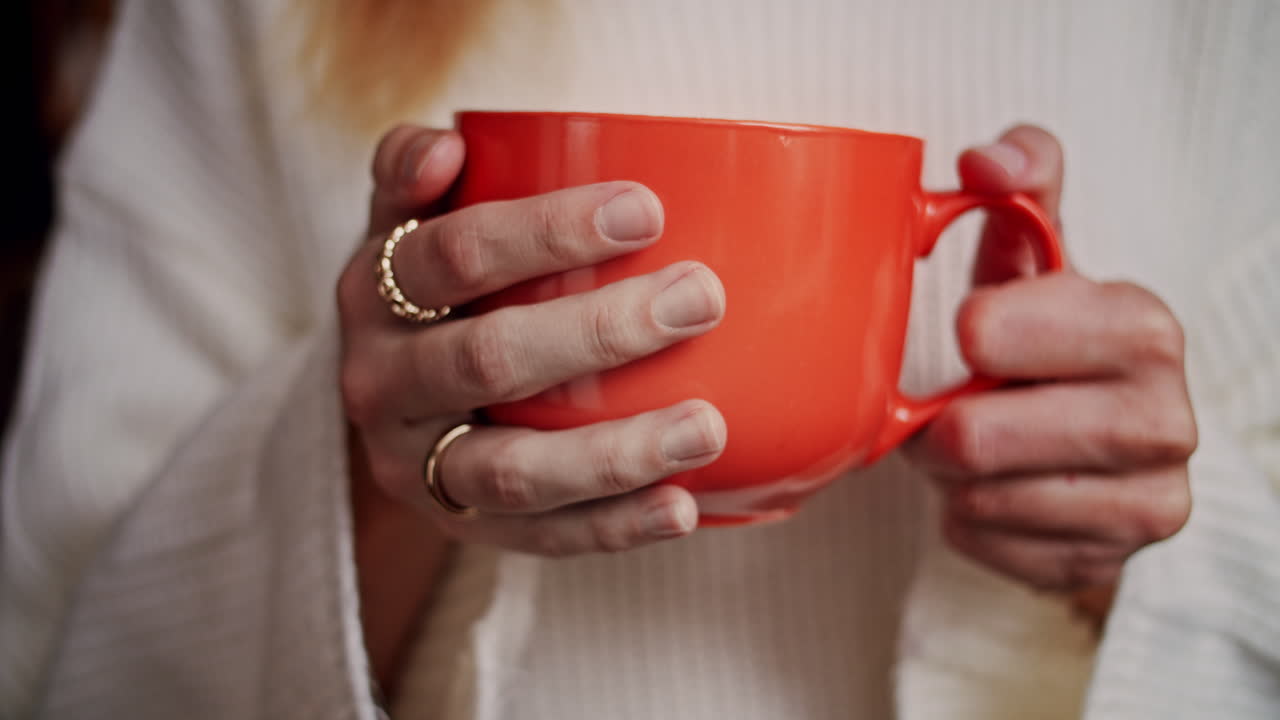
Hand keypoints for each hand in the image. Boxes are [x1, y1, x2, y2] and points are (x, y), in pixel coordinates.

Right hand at [339, 125, 726, 556]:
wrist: (390, 401)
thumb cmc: (431, 288)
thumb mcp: (406, 221)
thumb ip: (414, 169)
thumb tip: (448, 146)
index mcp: (374, 291)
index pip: (455, 255)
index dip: (546, 232)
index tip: (646, 211)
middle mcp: (382, 383)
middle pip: (488, 360)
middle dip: (599, 331)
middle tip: (699, 300)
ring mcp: (418, 466)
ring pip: (514, 471)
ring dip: (615, 452)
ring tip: (706, 427)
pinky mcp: (461, 525)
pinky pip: (540, 538)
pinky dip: (612, 527)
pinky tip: (680, 508)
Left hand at [903, 126, 1196, 590]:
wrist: (1087, 440)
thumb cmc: (1047, 337)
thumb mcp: (1035, 254)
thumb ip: (1019, 185)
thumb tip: (986, 160)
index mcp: (1142, 328)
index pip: (996, 335)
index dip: (966, 336)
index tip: (971, 333)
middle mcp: (1164, 422)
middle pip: (976, 436)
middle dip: (941, 422)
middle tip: (954, 403)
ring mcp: (1145, 506)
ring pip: (977, 498)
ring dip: (951, 474)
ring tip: (976, 444)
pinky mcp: (1103, 563)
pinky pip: (984, 546)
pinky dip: (967, 520)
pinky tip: (994, 489)